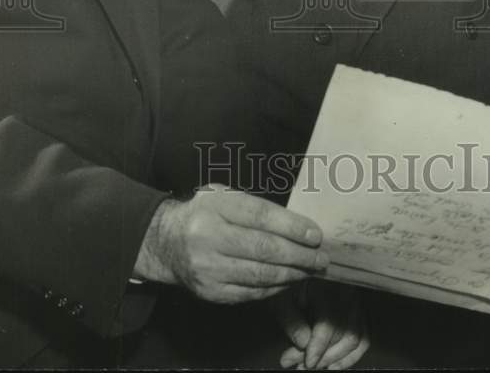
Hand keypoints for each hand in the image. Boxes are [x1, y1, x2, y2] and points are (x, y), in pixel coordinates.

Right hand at [133, 185, 327, 303]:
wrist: (168, 242)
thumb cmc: (207, 214)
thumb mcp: (225, 197)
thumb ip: (257, 208)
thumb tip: (300, 224)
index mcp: (215, 206)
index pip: (260, 216)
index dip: (292, 226)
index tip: (315, 235)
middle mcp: (208, 237)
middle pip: (263, 248)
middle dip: (298, 255)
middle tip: (321, 258)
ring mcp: (207, 268)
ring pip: (259, 274)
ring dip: (291, 274)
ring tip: (310, 270)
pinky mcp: (209, 291)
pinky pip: (250, 292)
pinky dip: (274, 288)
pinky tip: (288, 281)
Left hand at [273, 281, 369, 369]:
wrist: (300, 276)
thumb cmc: (290, 288)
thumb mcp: (282, 300)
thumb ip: (292, 321)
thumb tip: (304, 343)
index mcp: (327, 285)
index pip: (329, 321)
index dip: (318, 345)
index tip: (308, 362)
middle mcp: (347, 292)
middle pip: (344, 333)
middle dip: (323, 356)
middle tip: (301, 368)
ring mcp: (357, 302)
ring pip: (356, 338)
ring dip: (335, 359)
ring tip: (314, 367)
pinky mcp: (360, 312)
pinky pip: (363, 339)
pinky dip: (350, 356)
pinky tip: (333, 367)